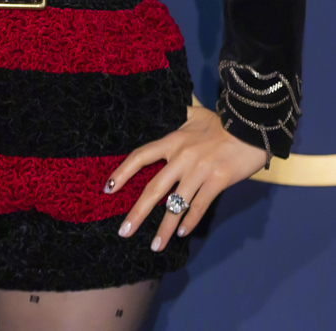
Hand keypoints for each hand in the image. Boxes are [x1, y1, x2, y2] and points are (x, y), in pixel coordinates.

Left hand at [106, 104, 266, 250]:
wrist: (251, 126)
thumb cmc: (222, 121)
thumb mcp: (195, 115)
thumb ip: (179, 118)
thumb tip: (171, 112)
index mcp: (172, 141)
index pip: (140, 157)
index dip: (122, 172)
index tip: (108, 188)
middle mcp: (181, 157)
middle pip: (153, 188)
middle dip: (137, 213)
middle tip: (124, 231)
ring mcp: (199, 171)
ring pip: (176, 204)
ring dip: (165, 228)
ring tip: (154, 246)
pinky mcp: (217, 182)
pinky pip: (199, 206)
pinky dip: (190, 221)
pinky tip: (182, 233)